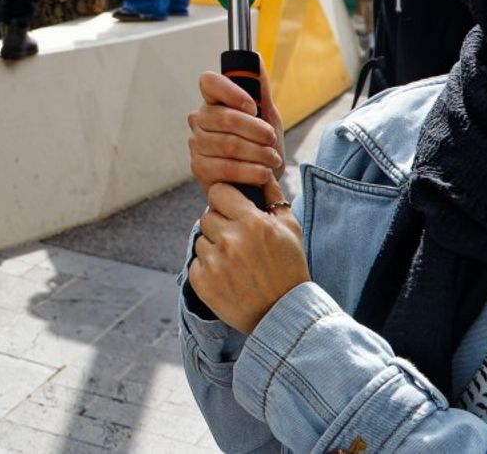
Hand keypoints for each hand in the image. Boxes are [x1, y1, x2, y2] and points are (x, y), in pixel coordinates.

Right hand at [187, 70, 284, 201]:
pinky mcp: (199, 168)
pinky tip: (263, 173)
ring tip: (272, 159)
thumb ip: (260, 88)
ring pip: (228, 144)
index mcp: (213, 101)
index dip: (231, 92)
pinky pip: (226, 167)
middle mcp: (199, 119)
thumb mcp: (266, 116)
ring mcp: (196, 144)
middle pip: (225, 118)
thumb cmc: (259, 145)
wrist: (258, 181)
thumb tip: (257, 58)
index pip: (208, 82)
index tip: (253, 107)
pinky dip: (251, 171)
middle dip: (256, 130)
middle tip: (271, 139)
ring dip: (258, 153)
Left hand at [187, 176, 308, 334]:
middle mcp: (230, 240)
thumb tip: (261, 172)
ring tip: (236, 264)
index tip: (234, 211)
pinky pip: (195, 263)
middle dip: (221, 226)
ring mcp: (214, 263)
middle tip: (240, 244)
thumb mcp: (290, 229)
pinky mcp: (202, 283)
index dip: (226, 200)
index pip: (218, 192)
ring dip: (214, 248)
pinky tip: (228, 278)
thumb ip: (273, 196)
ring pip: (201, 240)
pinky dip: (207, 270)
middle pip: (208, 216)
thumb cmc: (290, 268)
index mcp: (252, 223)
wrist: (285, 315)